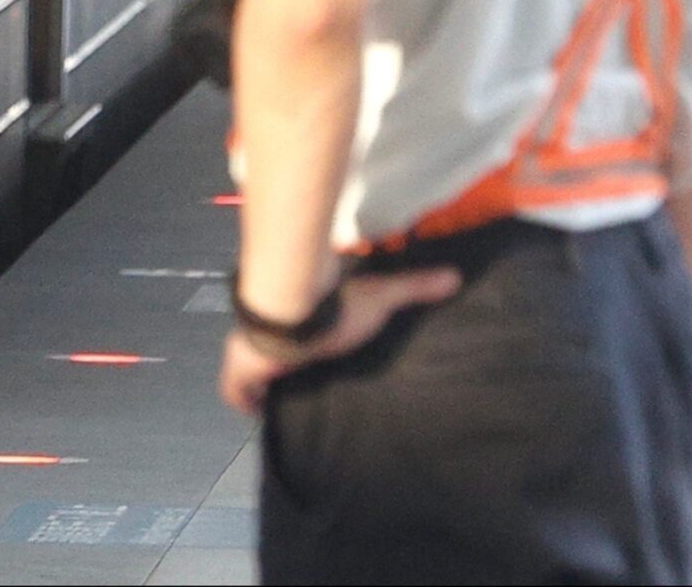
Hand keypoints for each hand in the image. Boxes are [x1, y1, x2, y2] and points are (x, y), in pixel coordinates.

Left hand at [218, 267, 460, 415]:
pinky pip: (236, 393)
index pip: (300, 330)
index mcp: (304, 313)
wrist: (292, 312)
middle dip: (283, 366)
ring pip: (250, 371)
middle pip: (272, 351)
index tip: (319, 353)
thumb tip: (455, 276)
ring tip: (282, 402)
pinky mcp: (239, 371)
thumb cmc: (334, 305)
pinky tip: (260, 416)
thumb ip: (413, 287)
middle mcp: (274, 329)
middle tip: (303, 385)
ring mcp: (251, 351)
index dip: (306, 343)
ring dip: (260, 384)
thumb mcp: (381, 296)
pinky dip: (245, 403)